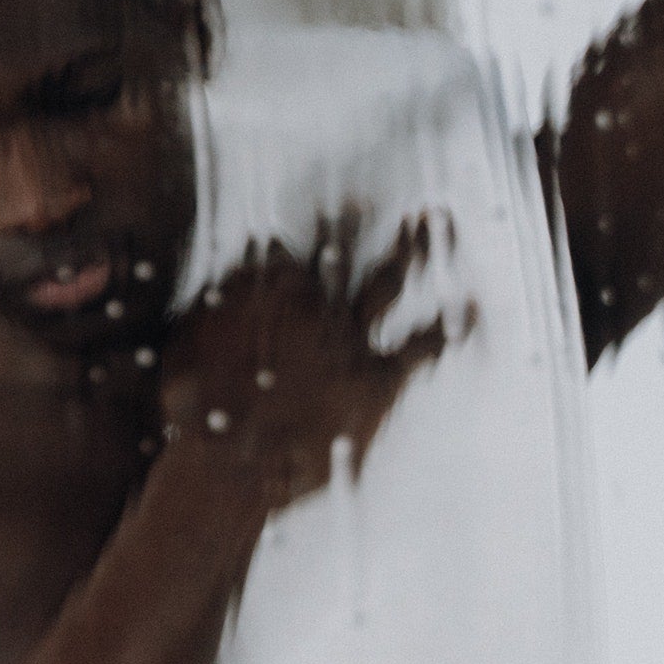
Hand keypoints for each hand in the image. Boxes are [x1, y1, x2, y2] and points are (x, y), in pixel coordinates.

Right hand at [161, 212, 456, 506]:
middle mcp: (309, 301)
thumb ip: (216, 308)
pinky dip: (451, 323)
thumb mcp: (188, 347)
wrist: (228, 467)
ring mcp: (347, 337)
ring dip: (415, 245)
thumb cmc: (196, 415)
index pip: (288, 250)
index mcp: (261, 287)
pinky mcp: (376, 379)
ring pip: (389, 277)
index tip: (314, 222)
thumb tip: (239, 271)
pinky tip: (475, 304)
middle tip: (374, 196)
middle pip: (341, 246)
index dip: (301, 237)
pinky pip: (423, 344)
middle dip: (359, 217)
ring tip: (436, 219)